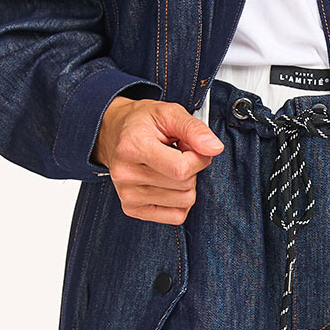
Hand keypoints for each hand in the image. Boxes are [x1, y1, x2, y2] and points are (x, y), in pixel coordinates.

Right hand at [93, 96, 222, 221]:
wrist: (114, 133)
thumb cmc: (143, 123)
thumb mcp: (169, 113)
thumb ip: (194, 129)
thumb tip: (214, 148)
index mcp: (132, 147)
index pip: (181, 169)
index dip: (198, 158)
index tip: (192, 147)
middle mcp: (125, 174)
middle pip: (185, 186)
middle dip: (191, 169)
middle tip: (177, 154)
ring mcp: (126, 195)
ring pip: (184, 202)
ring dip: (186, 184)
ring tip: (169, 166)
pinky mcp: (131, 209)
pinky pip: (176, 216)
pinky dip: (180, 200)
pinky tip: (167, 183)